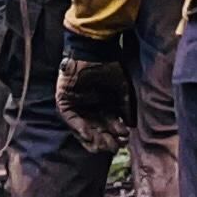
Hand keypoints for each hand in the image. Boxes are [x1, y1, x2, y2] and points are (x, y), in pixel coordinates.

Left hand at [55, 34, 133, 153]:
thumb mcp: (122, 89)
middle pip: (96, 129)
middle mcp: (89, 106)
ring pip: (82, 128)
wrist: (95, 50)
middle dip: (105, 139)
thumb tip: (131, 126)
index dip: (116, 134)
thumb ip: (126, 107)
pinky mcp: (64, 101)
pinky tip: (89, 135)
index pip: (108, 125)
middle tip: (113, 146)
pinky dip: (78, 128)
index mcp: (102, 104)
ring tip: (102, 145)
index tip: (124, 140)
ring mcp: (75, 104)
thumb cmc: (109, 67)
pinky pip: (70, 119)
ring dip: (92, 138)